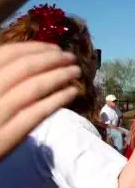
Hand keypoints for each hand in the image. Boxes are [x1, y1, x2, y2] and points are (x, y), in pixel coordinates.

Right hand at [0, 42, 80, 158]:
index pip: (5, 54)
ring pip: (32, 88)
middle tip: (71, 57)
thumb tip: (25, 58)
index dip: (33, 48)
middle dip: (51, 60)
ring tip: (75, 71)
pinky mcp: (4, 139)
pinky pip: (36, 113)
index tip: (53, 48)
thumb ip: (3, 79)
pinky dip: (56, 99)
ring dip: (58, 75)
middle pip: (22, 69)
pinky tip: (72, 92)